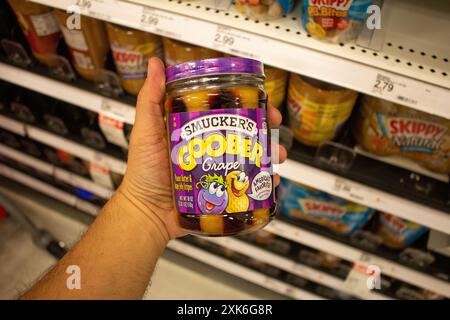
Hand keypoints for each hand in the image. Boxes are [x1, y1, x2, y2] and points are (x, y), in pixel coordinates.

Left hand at [118, 57, 286, 239]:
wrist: (146, 212)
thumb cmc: (142, 171)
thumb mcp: (146, 130)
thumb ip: (150, 99)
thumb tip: (156, 64)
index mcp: (195, 130)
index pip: (224, 110)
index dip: (245, 104)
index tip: (260, 101)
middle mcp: (209, 148)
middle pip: (243, 133)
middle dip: (264, 130)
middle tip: (273, 130)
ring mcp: (217, 169)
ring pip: (249, 158)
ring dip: (268, 155)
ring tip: (275, 156)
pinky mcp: (221, 190)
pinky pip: (246, 185)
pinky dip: (261, 182)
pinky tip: (269, 182)